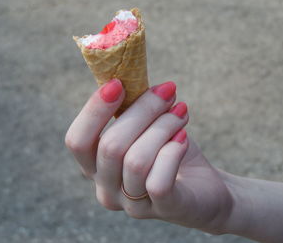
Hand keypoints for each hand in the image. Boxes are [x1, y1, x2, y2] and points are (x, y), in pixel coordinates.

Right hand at [65, 79, 233, 233]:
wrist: (204, 187)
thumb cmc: (170, 152)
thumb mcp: (148, 127)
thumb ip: (132, 107)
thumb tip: (127, 73)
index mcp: (96, 167)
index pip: (77, 141)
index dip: (94, 110)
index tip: (118, 82)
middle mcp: (108, 190)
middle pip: (111, 146)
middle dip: (143, 110)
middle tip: (168, 90)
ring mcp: (133, 205)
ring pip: (136, 160)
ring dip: (163, 126)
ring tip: (182, 111)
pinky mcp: (163, 209)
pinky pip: (158, 180)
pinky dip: (173, 150)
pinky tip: (184, 137)